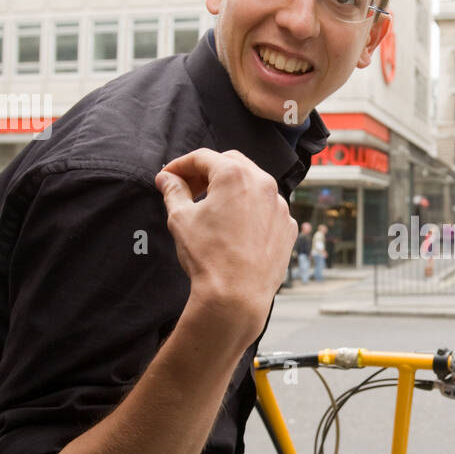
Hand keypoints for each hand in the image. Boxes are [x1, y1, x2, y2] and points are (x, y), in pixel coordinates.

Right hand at [155, 148, 296, 329]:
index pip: (203, 157)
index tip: (168, 177)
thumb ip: (174, 191)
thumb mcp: (181, 218)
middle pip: (231, 164)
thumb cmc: (208, 256)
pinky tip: (235, 227)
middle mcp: (264, 184)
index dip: (180, 165)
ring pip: (253, 186)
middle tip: (188, 188)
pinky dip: (251, 210)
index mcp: (235, 175)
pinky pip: (268, 209)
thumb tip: (167, 179)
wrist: (237, 296)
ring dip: (231, 190)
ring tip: (212, 208)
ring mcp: (280, 206)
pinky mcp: (288, 227)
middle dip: (207, 172)